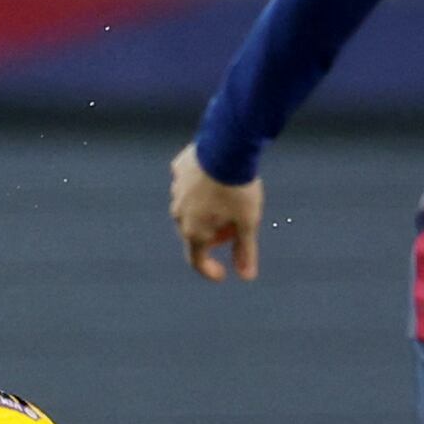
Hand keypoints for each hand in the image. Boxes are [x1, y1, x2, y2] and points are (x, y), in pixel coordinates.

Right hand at [170, 142, 262, 280]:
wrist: (226, 146)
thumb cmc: (238, 189)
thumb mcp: (248, 222)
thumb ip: (245, 251)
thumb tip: (246, 277)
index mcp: (194, 231)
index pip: (197, 261)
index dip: (210, 271)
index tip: (222, 273)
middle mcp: (179, 214)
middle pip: (194, 234)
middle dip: (213, 237)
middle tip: (234, 229)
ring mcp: (176, 191)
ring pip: (190, 208)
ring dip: (205, 212)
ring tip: (228, 200)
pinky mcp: (178, 169)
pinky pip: (187, 184)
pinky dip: (200, 187)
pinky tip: (216, 178)